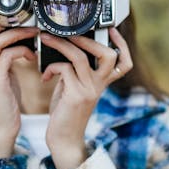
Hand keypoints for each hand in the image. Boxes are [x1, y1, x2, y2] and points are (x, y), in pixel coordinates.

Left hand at [40, 27, 132, 168]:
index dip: (122, 44)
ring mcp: (89, 90)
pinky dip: (51, 67)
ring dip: (60, 44)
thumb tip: (65, 50)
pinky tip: (45, 77)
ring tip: (45, 38)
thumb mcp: (73, 88)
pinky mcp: (76, 95)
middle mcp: (100, 85)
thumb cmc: (66, 112)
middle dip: (86, 37)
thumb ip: (75, 70)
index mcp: (102, 83)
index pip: (124, 62)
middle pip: (107, 54)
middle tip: (67, 30)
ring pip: (79, 56)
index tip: (111, 29)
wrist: (63, 139)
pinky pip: (63, 68)